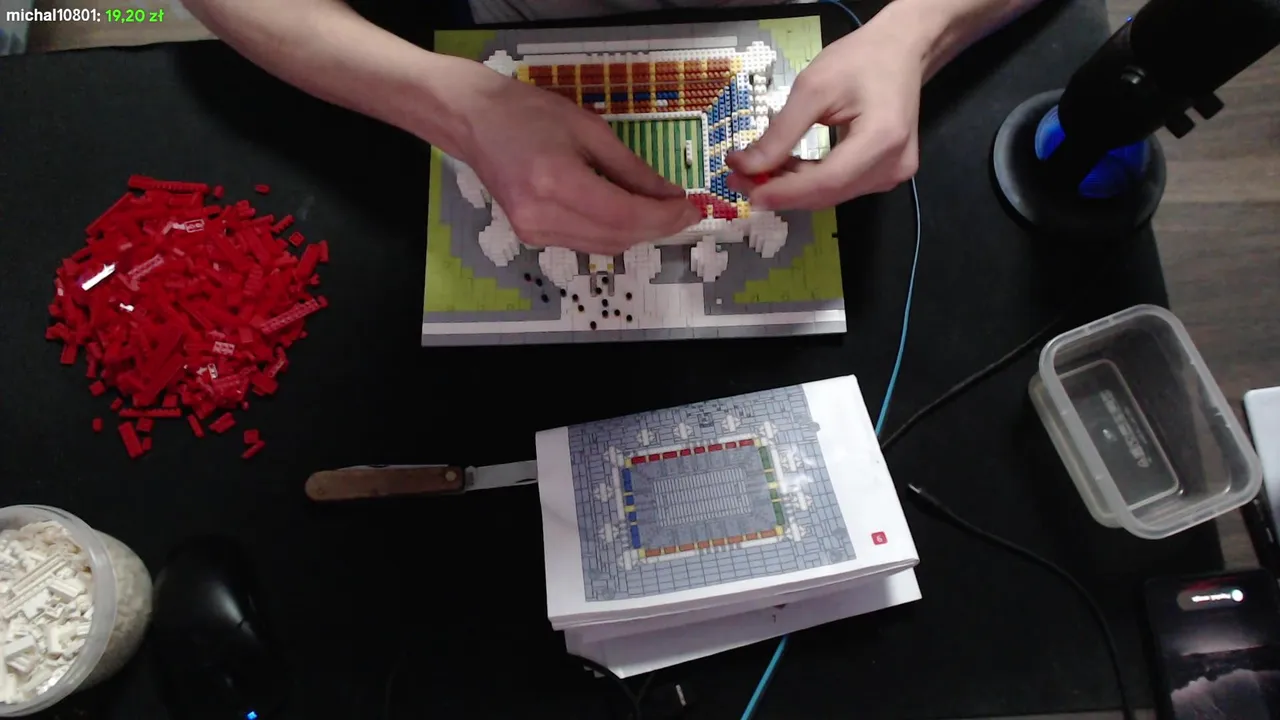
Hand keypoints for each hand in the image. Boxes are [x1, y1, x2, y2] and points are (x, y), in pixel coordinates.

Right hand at [449, 65, 699, 253]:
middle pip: (617, 237)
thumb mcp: (589, 129)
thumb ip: (632, 168)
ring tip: (661, 212)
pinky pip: (586, 243)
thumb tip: (670, 195)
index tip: (690, 208)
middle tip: (684, 210)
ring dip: (638, 233)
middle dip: (657, 227)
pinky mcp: (531, 237)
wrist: (474, 122)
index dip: (663, 217)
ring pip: (604, 246)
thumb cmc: (527, 113)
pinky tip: (628, 214)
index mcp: (555, 182)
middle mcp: (542, 216)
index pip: (623, 215)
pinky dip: (613, 232)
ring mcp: (533, 232)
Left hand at [725, 12, 926, 209]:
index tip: (745, 191)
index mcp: (882, 140)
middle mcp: (893, 167)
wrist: (901, 51)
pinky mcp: (885, 174)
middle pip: (828, 193)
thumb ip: (780, 133)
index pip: (827, 181)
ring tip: (755, 172)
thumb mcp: (812, 88)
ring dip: (791, 187)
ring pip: (831, 194)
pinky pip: (840, 186)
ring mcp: (892, 174)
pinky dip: (809, 180)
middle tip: (739, 179)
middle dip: (780, 191)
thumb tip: (746, 167)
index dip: (784, 192)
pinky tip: (783, 168)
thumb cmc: (859, 60)